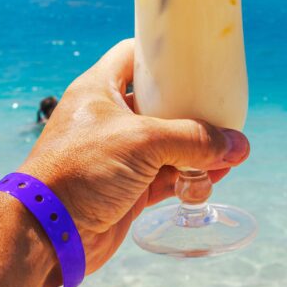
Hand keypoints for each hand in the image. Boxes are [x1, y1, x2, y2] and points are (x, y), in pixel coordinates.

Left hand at [19, 38, 250, 276]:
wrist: (48, 234)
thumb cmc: (82, 170)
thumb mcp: (142, 142)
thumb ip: (194, 140)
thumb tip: (239, 146)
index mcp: (100, 88)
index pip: (134, 55)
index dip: (164, 53)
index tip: (197, 56)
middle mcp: (109, 117)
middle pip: (161, 102)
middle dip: (195, 113)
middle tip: (225, 118)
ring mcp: (119, 154)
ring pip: (169, 144)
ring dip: (198, 152)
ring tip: (225, 160)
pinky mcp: (128, 188)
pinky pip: (168, 176)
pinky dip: (189, 179)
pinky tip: (209, 182)